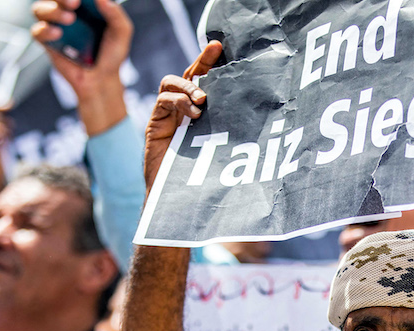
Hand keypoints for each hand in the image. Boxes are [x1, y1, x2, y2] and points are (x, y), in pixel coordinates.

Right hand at [31, 0, 132, 134]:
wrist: (102, 79)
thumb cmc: (111, 54)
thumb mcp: (121, 33)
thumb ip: (115, 15)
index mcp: (83, 5)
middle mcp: (67, 11)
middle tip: (74, 3)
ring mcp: (55, 26)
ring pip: (39, 9)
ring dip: (51, 10)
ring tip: (70, 19)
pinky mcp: (48, 42)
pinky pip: (37, 32)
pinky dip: (44, 30)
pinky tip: (57, 33)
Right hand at [144, 42, 221, 190]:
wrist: (181, 200)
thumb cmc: (206, 178)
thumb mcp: (224, 147)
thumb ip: (231, 128)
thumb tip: (258, 110)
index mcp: (201, 113)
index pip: (204, 80)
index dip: (210, 62)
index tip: (221, 47)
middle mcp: (183, 111)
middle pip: (189, 76)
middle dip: (201, 61)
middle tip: (215, 52)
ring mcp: (168, 117)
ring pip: (171, 83)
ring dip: (188, 85)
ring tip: (202, 99)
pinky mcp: (156, 126)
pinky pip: (163, 101)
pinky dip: (178, 101)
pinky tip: (192, 113)